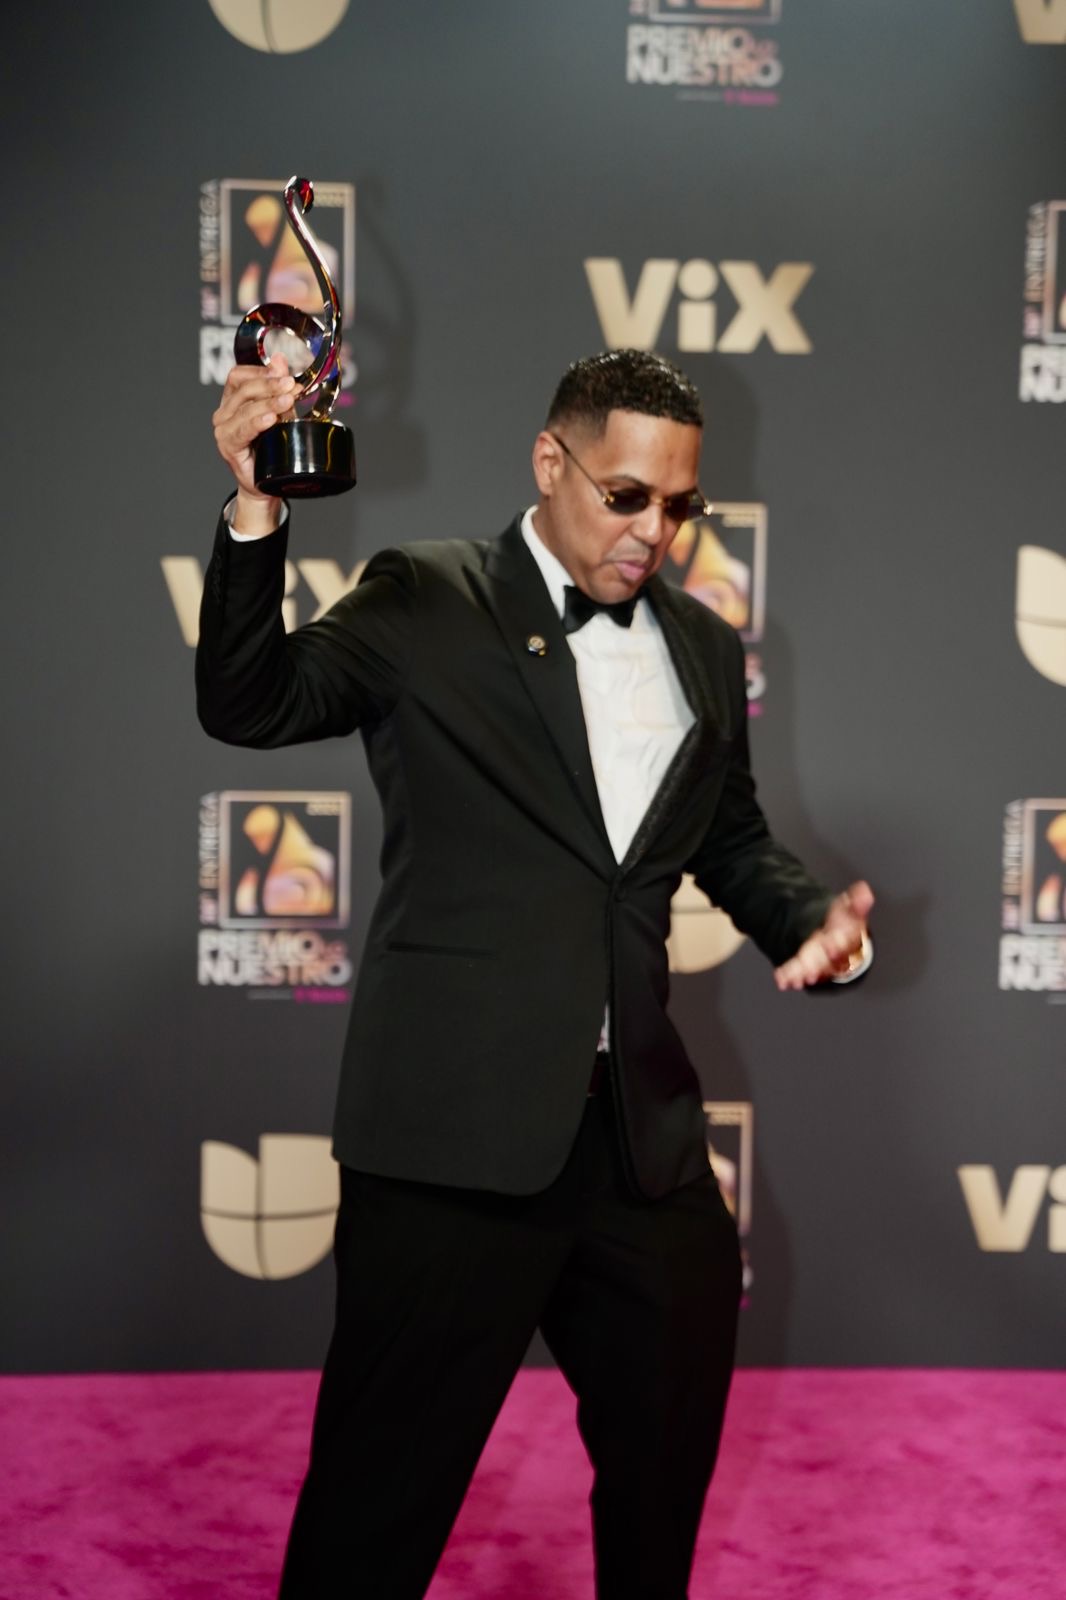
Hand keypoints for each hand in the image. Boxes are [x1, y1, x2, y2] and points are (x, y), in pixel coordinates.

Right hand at [211, 352, 295, 532]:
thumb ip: (279, 388)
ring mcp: (224, 430)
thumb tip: (280, 358)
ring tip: (288, 400)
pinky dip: (257, 423)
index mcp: (233, 400)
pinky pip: (242, 430)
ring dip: (268, 402)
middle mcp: (224, 413)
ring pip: (245, 408)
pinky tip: (270, 419)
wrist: (266, 485)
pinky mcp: (228, 446)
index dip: (262, 371)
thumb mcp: (281, 413)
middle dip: (270, 385)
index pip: (240, 375)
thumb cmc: (272, 450)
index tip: (285, 373)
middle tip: (292, 385)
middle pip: (243, 389)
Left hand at [773, 880, 873, 990]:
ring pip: (812, 970)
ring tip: (794, 980)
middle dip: (818, 967)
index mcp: (847, 940)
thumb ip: (857, 902)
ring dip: (803, 975)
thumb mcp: (851, 909)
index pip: (844, 945)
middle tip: (810, 974)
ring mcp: (821, 963)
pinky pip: (798, 972)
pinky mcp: (807, 967)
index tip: (829, 948)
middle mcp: (834, 955)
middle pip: (827, 962)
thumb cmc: (846, 923)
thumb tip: (865, 890)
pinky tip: (782, 980)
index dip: (837, 947)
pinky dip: (789, 976)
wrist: (840, 936)